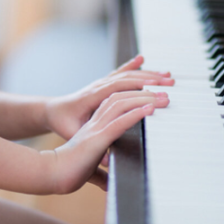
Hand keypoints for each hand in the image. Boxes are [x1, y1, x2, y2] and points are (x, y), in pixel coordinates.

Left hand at [44, 55, 173, 139]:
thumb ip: (90, 148)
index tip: (156, 97)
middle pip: (128, 81)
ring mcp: (101, 82)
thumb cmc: (64, 123)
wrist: (54, 110)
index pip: (119, 93)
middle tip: (170, 86)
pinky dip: (133, 65)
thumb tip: (107, 164)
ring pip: (127, 75)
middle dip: (150, 83)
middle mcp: (98, 87)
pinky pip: (121, 71)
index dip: (137, 94)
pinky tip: (143, 59)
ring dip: (148, 74)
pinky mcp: (104, 82)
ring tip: (167, 75)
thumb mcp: (74, 136)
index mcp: (92, 98)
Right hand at [46, 89, 166, 192]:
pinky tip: (150, 109)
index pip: (116, 104)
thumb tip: (111, 186)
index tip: (152, 95)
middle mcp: (96, 123)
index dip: (133, 96)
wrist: (50, 174)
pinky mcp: (97, 139)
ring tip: (163, 97)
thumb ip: (102, 175)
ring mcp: (96, 129)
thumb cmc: (67, 171)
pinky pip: (119, 122)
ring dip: (144, 99)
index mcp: (95, 127)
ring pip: (122, 104)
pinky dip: (136, 113)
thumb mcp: (90, 171)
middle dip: (144, 92)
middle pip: (121, 98)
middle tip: (165, 92)